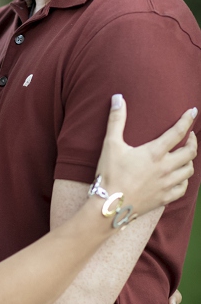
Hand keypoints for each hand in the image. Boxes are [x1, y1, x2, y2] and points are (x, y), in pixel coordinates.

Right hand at [94, 96, 196, 220]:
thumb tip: (117, 98)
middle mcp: (166, 168)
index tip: (192, 112)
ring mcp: (167, 184)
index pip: (178, 132)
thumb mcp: (110, 145)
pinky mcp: (164, 198)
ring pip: (189, 170)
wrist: (111, 205)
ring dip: (189, 160)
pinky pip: (183, 188)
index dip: (187, 120)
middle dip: (192, 141)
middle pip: (190, 152)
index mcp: (155, 153)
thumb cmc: (110, 174)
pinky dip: (184, 180)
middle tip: (190, 136)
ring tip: (185, 156)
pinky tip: (180, 177)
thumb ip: (116, 120)